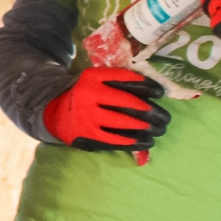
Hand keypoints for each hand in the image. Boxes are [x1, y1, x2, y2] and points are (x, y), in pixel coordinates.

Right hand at [42, 67, 171, 151]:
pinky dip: (134, 142)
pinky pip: (115, 141)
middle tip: (165, 118)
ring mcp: (87, 118)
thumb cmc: (85, 95)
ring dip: (146, 129)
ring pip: (123, 124)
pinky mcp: (87, 136)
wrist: (54, 112)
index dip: (147, 85)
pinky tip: (146, 142)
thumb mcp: (95, 80)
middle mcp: (88, 96)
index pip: (125, 79)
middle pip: (127, 103)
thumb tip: (153, 91)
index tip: (161, 92)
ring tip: (159, 130)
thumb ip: (117, 82)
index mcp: (92, 78)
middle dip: (151, 112)